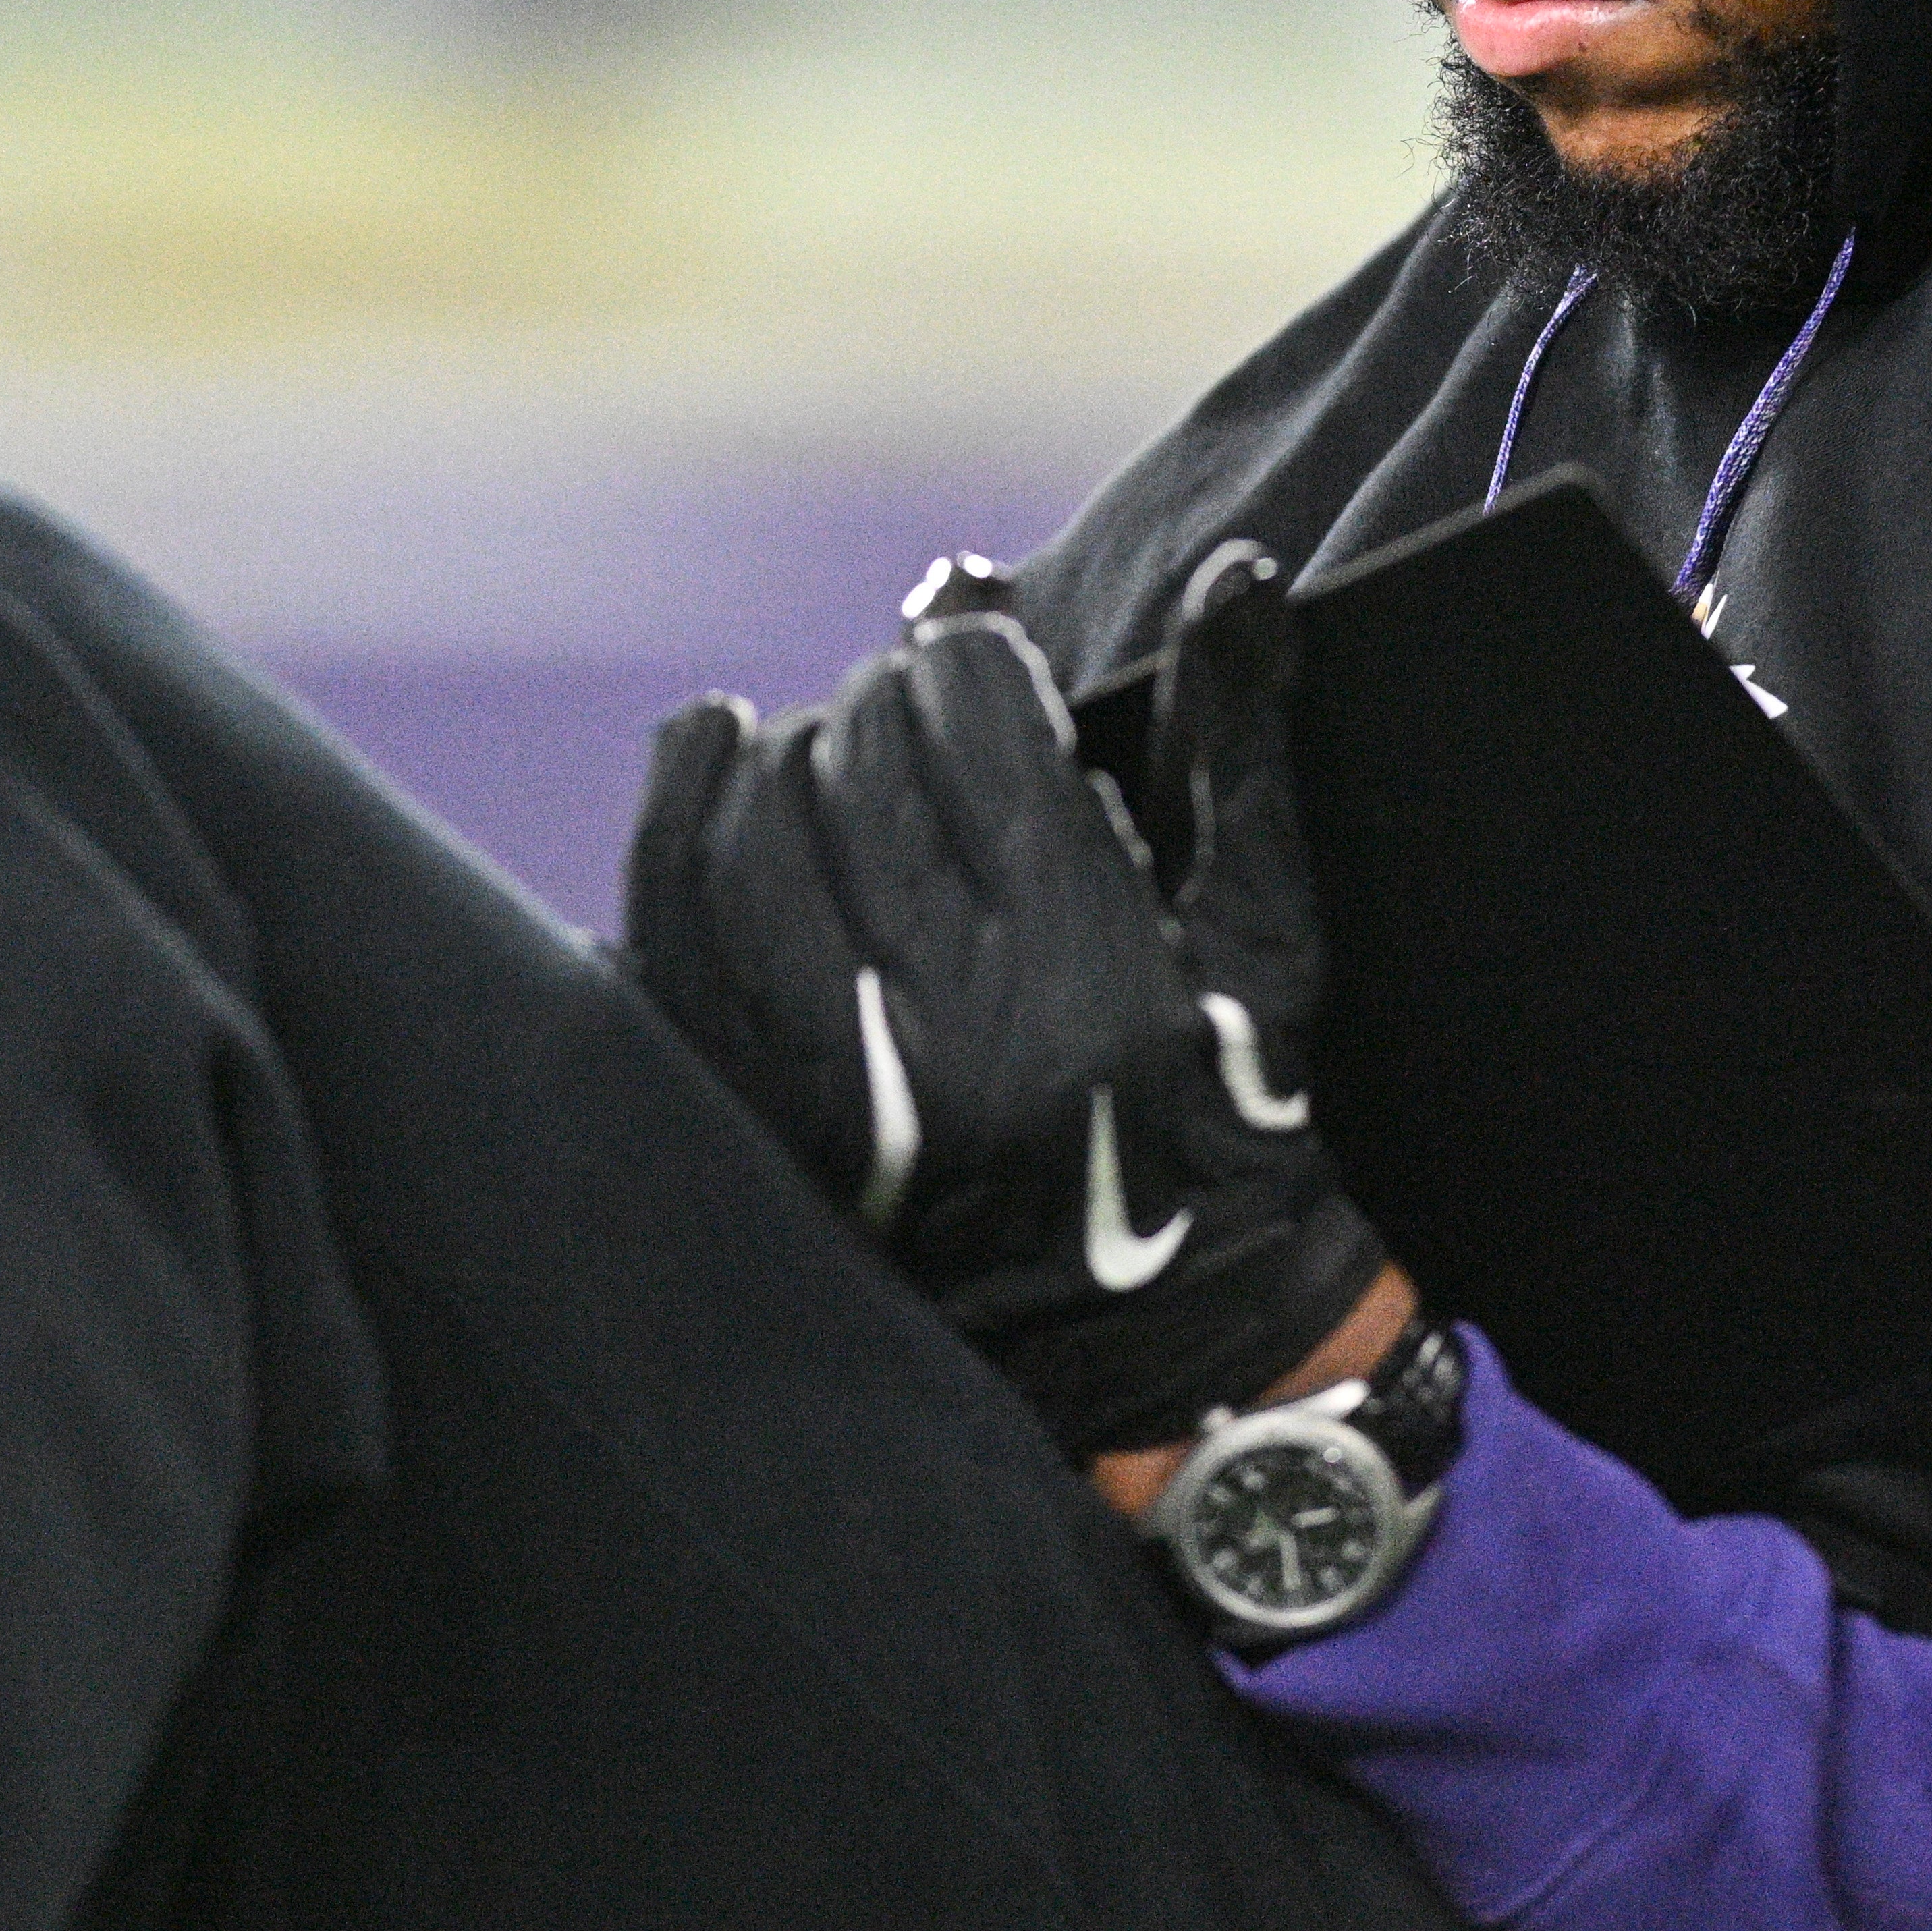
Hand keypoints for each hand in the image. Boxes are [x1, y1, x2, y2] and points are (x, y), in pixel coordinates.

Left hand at [622, 545, 1386, 1456]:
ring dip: (783, 749)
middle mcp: (947, 1031)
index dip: (973, 649)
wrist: (1159, 1353)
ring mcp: (831, 1090)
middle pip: (856, 757)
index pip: (976, 714)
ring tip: (829, 741)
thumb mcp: (1265, 940)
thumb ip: (1239, 748)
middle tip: (919, 702)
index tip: (986, 646)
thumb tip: (1237, 578)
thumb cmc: (1230, 1121)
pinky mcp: (755, 1129)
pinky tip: (711, 763)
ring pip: (745, 829)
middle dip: (887, 701)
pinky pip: (666, 933)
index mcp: (1087, 973)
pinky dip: (675, 825)